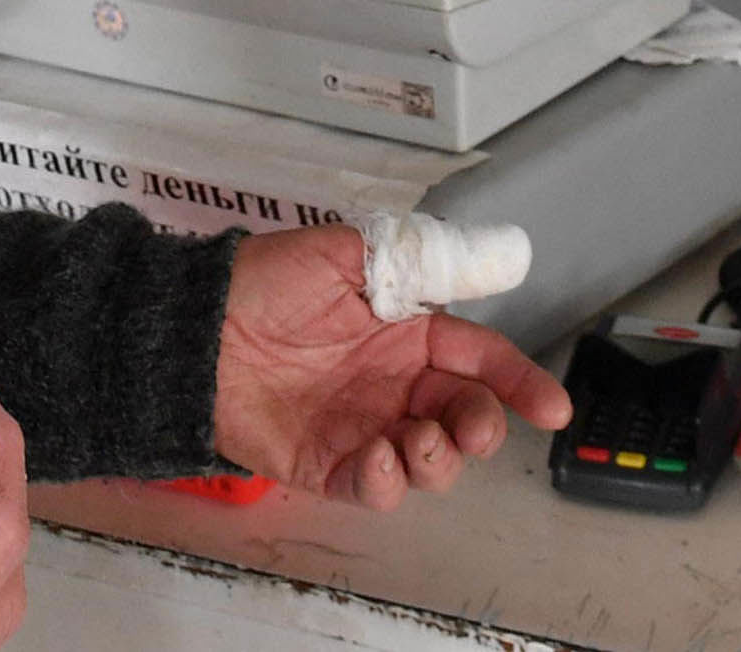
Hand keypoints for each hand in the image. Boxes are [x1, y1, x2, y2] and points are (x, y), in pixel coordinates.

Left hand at [211, 224, 574, 506]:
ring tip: (418, 442)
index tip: (551, 407)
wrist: (189, 329)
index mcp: (407, 331)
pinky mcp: (326, 464)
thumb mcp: (347, 252)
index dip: (520, 382)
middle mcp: (392, 384)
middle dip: (482, 428)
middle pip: (464, 417)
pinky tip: (383, 458)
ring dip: (441, 461)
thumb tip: (504, 253)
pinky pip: (375, 488)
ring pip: (430, 462)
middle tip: (473, 426)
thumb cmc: (261, 282)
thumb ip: (425, 259)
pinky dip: (390, 483)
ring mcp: (362, 427)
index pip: (479, 358)